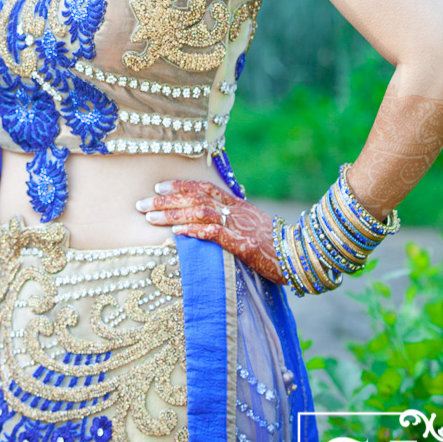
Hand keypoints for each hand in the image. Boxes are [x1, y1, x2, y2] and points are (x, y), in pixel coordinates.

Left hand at [136, 179, 283, 284]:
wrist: (301, 255)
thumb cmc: (277, 245)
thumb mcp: (253, 227)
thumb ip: (233, 222)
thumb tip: (212, 223)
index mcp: (237, 204)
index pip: (203, 188)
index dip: (180, 186)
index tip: (158, 187)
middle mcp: (235, 210)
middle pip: (195, 198)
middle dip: (165, 201)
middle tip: (141, 204)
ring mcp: (238, 226)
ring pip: (198, 212)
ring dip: (172, 214)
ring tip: (150, 218)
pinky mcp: (241, 243)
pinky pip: (212, 233)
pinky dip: (192, 231)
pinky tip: (175, 233)